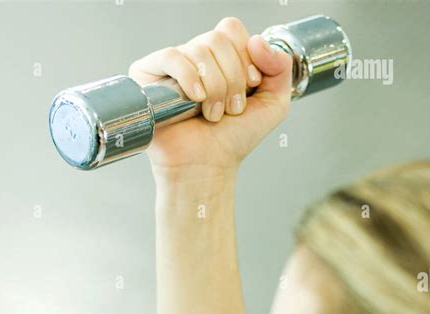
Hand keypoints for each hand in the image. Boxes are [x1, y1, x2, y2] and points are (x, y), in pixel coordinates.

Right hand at [128, 16, 292, 177]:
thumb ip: (280, 67)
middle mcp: (195, 58)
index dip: (245, 57)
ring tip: (212, 114)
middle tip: (231, 109)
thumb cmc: (233, 140)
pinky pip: (171, 56)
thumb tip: (257, 40)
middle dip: (232, 78)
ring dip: (215, 86)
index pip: (231, 30)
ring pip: (199, 49)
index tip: (249, 87)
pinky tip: (196, 98)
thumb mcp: (273, 104)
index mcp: (220, 58)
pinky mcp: (148, 75)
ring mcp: (172, 66)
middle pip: (218, 39)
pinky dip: (189, 76)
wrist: (207, 167)